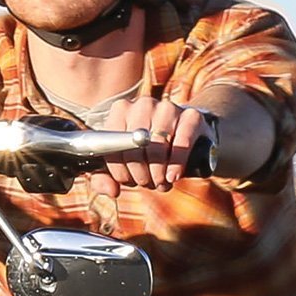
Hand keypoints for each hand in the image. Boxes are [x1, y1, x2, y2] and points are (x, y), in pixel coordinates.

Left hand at [88, 96, 213, 197]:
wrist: (181, 134)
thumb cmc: (144, 152)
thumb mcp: (119, 163)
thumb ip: (103, 179)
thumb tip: (112, 191)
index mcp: (120, 111)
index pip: (113, 143)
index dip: (119, 169)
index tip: (126, 181)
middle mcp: (143, 105)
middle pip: (136, 146)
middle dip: (140, 173)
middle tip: (146, 183)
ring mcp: (168, 108)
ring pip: (158, 145)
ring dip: (157, 172)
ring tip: (158, 182)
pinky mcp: (191, 116)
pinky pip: (182, 143)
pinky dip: (176, 164)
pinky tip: (172, 177)